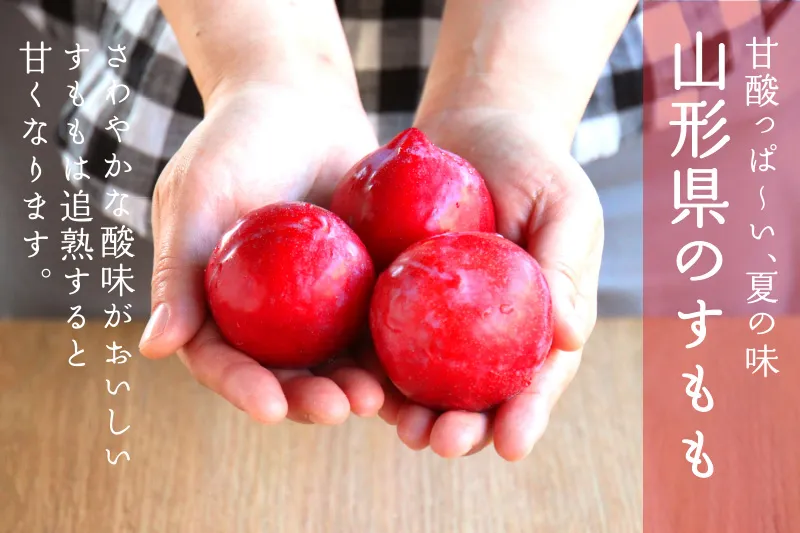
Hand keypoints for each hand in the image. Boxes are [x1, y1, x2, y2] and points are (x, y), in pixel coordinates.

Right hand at [138, 81, 384, 424]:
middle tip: (338, 409)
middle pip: (285, 371)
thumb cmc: (236, 140)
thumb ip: (176, 273)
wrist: (300, 100)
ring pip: (335, 357)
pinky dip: (391, 347)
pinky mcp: (361, 285)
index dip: (243, 388)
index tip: (269, 408)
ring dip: (354, 384)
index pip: (223, 359)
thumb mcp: (198, 197)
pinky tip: (409, 365)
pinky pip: (377, 321)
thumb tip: (154, 349)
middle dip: (308, 397)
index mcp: (217, 303)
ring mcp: (316, 303)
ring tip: (375, 397)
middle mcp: (266, 314)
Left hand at [377, 109, 603, 460]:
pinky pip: (383, 337)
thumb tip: (568, 336)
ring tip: (403, 429)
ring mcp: (439, 321)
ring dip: (415, 412)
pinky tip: (359, 382)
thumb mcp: (564, 205)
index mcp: (538, 321)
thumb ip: (566, 264)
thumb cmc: (532, 165)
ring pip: (428, 380)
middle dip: (464, 429)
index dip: (526, 415)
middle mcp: (488, 333)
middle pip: (478, 394)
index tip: (512, 444)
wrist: (474, 128)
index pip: (537, 378)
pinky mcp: (396, 298)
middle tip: (444, 443)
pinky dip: (373, 365)